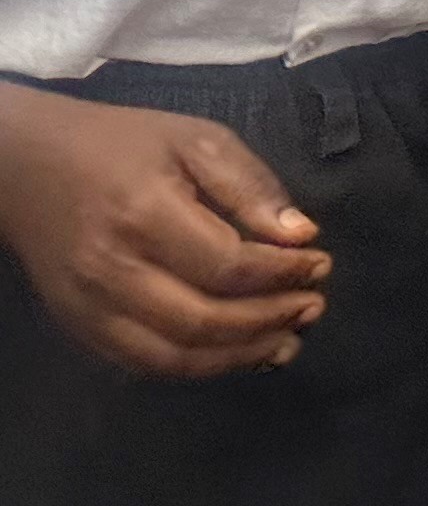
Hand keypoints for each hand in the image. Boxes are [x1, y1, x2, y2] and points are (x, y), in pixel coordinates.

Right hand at [0, 88, 327, 375]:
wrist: (29, 167)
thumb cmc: (122, 145)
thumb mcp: (196, 140)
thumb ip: (250, 186)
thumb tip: (302, 235)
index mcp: (145, 214)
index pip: (226, 264)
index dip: (282, 273)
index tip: (321, 264)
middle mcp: (112, 270)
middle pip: (202, 320)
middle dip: (268, 320)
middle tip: (313, 307)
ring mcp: (89, 307)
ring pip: (173, 356)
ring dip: (238, 357)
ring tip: (286, 343)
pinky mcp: (79, 327)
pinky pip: (143, 363)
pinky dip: (196, 366)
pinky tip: (236, 353)